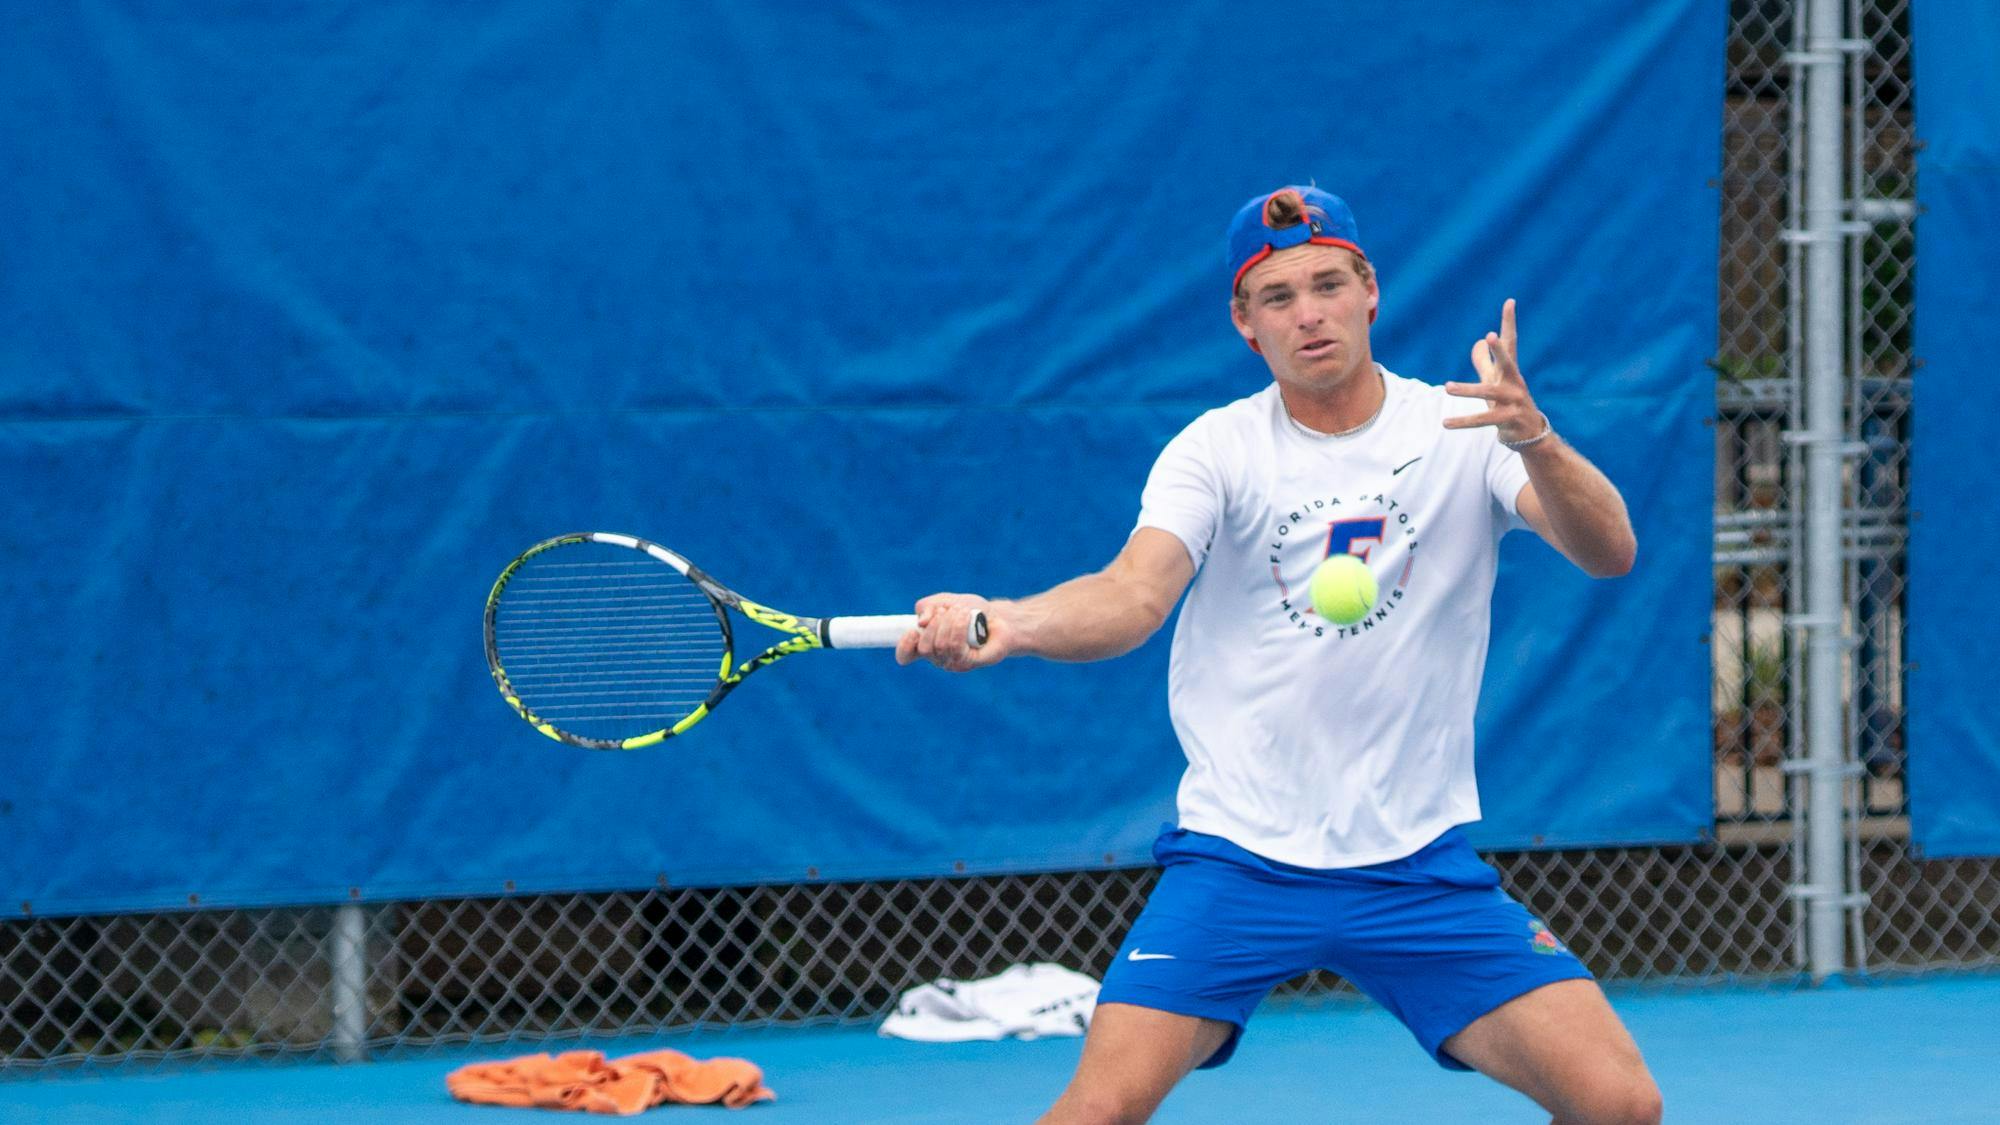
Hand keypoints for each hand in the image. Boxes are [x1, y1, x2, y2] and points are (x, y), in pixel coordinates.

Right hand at [895, 593, 1007, 671]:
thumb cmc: (971, 611)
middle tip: (945, 611)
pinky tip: (965, 616)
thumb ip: (927, 606)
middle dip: (933, 624)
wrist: (998, 616)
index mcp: (927, 644)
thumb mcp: (945, 601)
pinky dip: (958, 627)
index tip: (913, 630)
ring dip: (949, 621)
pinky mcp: (969, 662)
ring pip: (940, 646)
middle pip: (923, 648)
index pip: (906, 655)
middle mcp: (938, 657)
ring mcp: (953, 662)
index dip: (904, 646)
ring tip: (961, 611)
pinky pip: (956, 648)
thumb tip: (921, 622)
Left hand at [1442, 299, 1545, 444]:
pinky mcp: (1508, 419)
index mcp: (1510, 370)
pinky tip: (1446, 423)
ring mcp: (1514, 401)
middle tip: (1491, 336)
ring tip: (1447, 387)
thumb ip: (1485, 362)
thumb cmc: (1509, 401)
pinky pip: (1482, 421)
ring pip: (1488, 394)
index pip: (1510, 343)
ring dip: (1468, 390)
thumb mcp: (1496, 380)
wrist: (1530, 432)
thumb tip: (1478, 341)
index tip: (1510, 302)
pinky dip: (1463, 422)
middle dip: (1500, 350)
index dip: (1509, 322)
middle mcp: (1514, 383)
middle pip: (1508, 363)